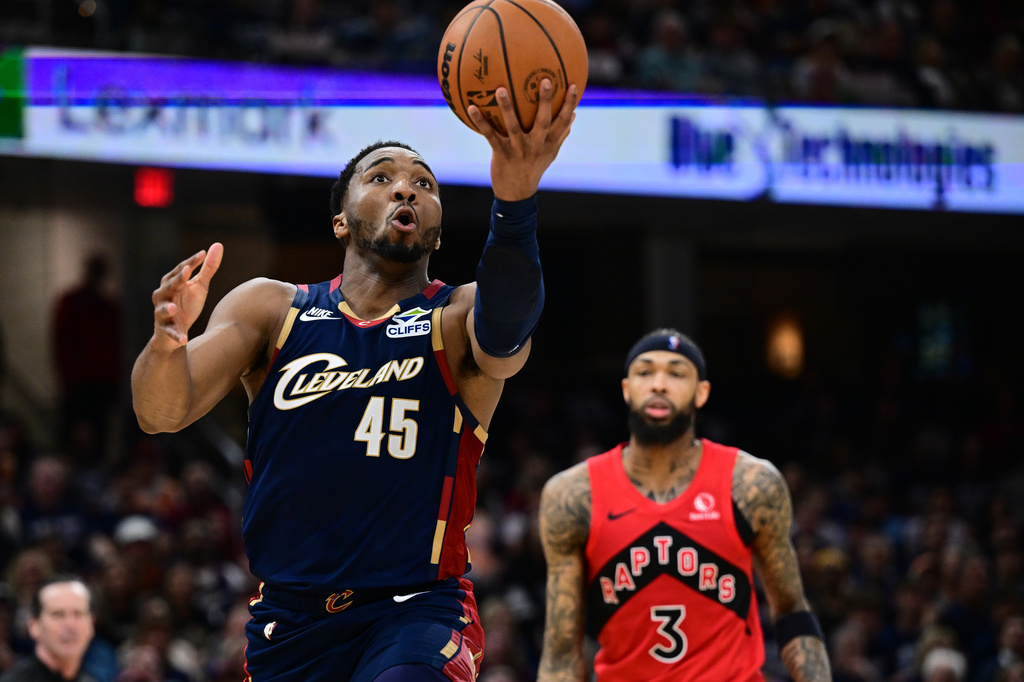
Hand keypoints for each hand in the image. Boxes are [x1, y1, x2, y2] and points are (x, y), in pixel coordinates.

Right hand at [151, 243, 222, 350]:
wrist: (176, 334)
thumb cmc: (186, 305)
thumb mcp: (199, 286)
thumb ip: (208, 268)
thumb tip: (218, 245)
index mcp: (171, 283)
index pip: (181, 270)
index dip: (191, 262)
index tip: (203, 254)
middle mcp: (163, 296)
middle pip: (169, 286)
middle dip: (177, 280)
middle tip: (187, 272)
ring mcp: (162, 314)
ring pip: (162, 310)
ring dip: (167, 308)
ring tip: (174, 308)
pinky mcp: (165, 330)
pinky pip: (170, 333)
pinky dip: (177, 335)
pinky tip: (184, 339)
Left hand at [469, 79, 578, 200]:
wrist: (517, 193)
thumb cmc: (534, 168)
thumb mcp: (550, 153)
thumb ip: (561, 135)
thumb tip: (574, 115)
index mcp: (549, 144)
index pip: (563, 122)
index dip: (569, 105)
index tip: (573, 85)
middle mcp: (536, 146)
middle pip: (543, 121)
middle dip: (545, 101)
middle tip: (546, 80)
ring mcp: (518, 150)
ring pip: (514, 126)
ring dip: (506, 108)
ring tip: (500, 89)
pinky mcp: (502, 154)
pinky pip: (490, 135)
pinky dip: (481, 122)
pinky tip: (472, 108)